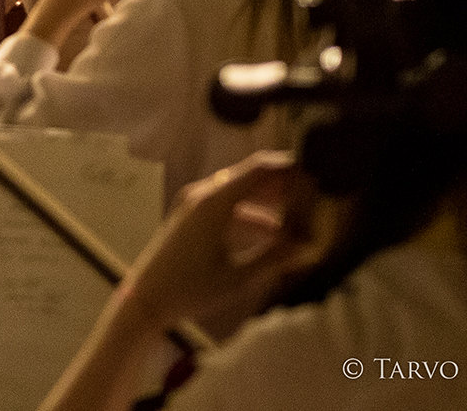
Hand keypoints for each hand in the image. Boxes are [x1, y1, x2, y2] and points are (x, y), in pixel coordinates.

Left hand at [115, 152, 326, 331]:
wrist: (147, 298)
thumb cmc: (191, 289)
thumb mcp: (240, 277)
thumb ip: (276, 257)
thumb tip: (312, 243)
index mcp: (214, 202)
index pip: (260, 168)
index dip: (291, 168)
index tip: (319, 174)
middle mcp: (203, 194)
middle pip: (253, 176)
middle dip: (286, 184)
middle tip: (318, 195)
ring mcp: (196, 203)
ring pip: (242, 191)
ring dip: (271, 200)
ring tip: (304, 213)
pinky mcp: (193, 216)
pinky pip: (230, 205)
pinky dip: (254, 213)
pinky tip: (277, 232)